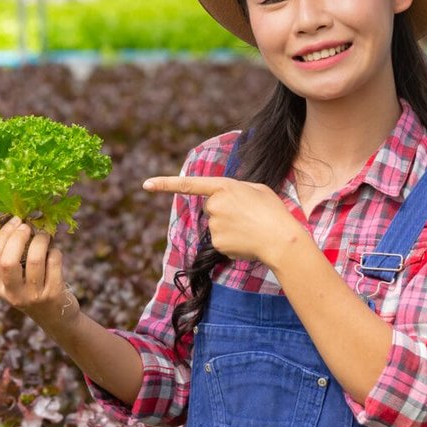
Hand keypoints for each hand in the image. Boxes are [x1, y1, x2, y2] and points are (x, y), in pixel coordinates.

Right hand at [0, 219, 76, 330]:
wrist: (56, 318)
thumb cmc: (34, 291)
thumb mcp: (16, 281)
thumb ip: (12, 258)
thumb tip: (18, 223)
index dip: (5, 233)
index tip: (16, 221)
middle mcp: (14, 294)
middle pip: (9, 260)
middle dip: (19, 237)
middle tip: (28, 226)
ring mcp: (34, 296)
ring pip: (35, 259)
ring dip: (41, 240)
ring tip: (45, 236)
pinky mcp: (54, 294)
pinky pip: (54, 262)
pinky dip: (55, 251)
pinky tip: (54, 252)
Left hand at [143, 175, 304, 265]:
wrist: (280, 239)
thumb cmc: (273, 211)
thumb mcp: (257, 189)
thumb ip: (236, 190)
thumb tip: (225, 200)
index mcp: (224, 187)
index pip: (189, 184)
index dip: (166, 183)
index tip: (146, 184)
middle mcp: (214, 205)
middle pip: (210, 207)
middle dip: (224, 210)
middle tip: (247, 214)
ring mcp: (214, 225)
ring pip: (216, 225)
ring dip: (230, 226)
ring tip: (250, 227)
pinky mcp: (217, 243)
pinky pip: (221, 240)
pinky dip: (232, 241)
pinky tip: (247, 240)